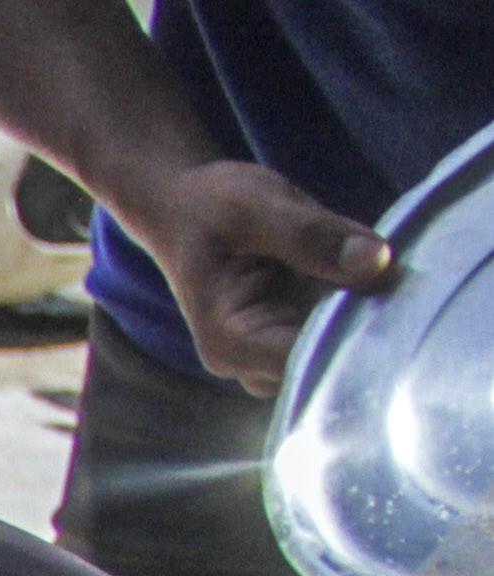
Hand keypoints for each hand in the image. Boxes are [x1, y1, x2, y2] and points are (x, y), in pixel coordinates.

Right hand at [132, 156, 393, 392]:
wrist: (182, 209)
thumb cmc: (209, 208)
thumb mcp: (256, 206)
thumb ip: (312, 235)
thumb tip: (379, 261)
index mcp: (230, 343)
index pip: (307, 358)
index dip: (354, 328)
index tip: (392, 288)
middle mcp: (246, 365)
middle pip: (324, 364)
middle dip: (363, 323)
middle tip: (397, 276)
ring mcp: (267, 359)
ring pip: (334, 353)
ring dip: (363, 318)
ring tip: (381, 276)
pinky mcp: (287, 342)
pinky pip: (334, 337)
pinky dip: (356, 310)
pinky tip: (368, 279)